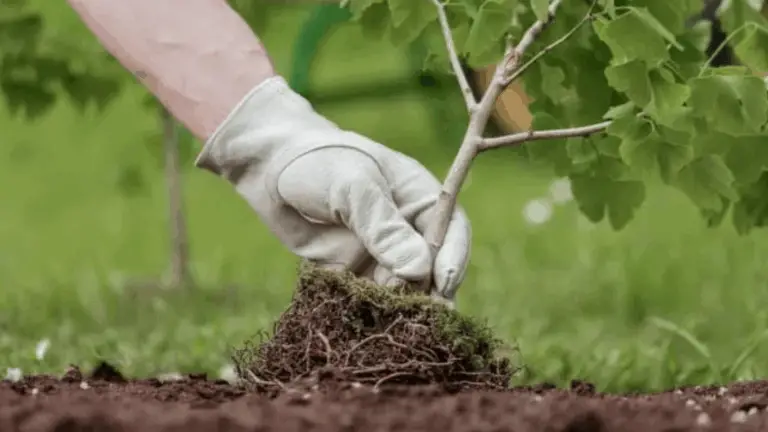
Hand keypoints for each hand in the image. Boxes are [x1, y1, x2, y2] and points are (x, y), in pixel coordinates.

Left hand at [195, 76, 470, 302]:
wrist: (269, 170)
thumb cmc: (317, 163)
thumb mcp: (352, 186)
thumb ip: (383, 226)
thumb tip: (418, 270)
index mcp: (420, 198)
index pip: (452, 231)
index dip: (452, 258)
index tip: (444, 284)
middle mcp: (407, 231)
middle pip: (432, 269)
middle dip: (428, 293)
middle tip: (420, 317)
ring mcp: (381, 256)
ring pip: (404, 292)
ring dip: (400, 310)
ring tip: (391, 325)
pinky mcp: (355, 277)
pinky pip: (370, 302)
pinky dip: (371, 316)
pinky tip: (365, 328)